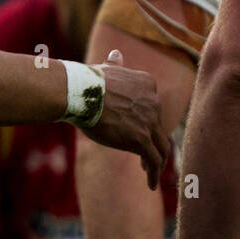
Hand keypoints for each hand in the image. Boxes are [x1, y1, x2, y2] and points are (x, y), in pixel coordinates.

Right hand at [82, 49, 167, 189]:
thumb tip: (117, 54)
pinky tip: (151, 184)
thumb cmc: (85, 82)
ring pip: (161, 147)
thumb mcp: (106, 70)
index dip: (148, 123)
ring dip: (157, 161)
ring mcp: (149, 121)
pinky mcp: (141, 139)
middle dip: (154, 143)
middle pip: (159, 128)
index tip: (139, 132)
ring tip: (151, 174)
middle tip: (146, 157)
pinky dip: (154, 173)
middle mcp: (154, 102)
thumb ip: (116, 66)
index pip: (153, 108)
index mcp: (147, 84)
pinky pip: (153, 160)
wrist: (78, 92)